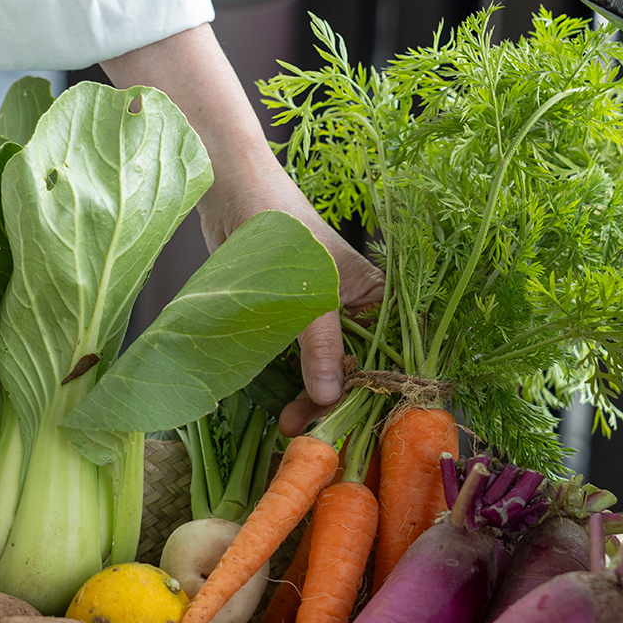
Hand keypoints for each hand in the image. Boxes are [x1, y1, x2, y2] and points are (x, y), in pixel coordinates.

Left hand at [199, 169, 384, 433]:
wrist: (231, 191)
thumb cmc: (283, 226)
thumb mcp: (310, 291)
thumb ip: (321, 344)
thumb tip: (330, 396)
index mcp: (377, 296)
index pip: (390, 356)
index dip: (377, 394)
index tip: (358, 428)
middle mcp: (355, 309)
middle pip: (356, 370)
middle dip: (335, 404)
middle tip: (307, 432)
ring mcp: (321, 316)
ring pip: (324, 369)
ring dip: (310, 399)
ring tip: (289, 425)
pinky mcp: (288, 319)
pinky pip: (296, 360)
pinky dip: (290, 383)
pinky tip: (280, 405)